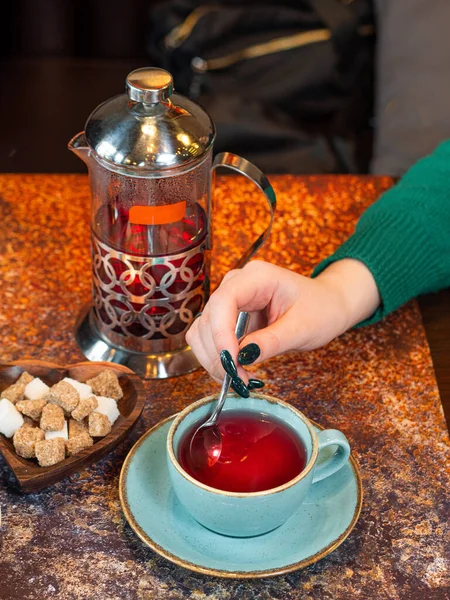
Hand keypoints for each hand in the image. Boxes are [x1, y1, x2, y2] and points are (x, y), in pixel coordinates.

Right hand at [186, 259, 379, 381]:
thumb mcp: (302, 328)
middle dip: (218, 353)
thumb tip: (242, 358)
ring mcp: (231, 299)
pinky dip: (217, 358)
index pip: (223, 300)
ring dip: (214, 359)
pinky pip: (210, 338)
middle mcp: (237, 283)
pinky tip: (236, 370)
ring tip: (240, 378)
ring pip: (203, 330)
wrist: (328, 305)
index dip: (220, 333)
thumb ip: (271, 341)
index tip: (231, 362)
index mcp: (257, 277)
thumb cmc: (321, 309)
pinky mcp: (229, 316)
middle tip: (239, 379)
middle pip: (208, 318)